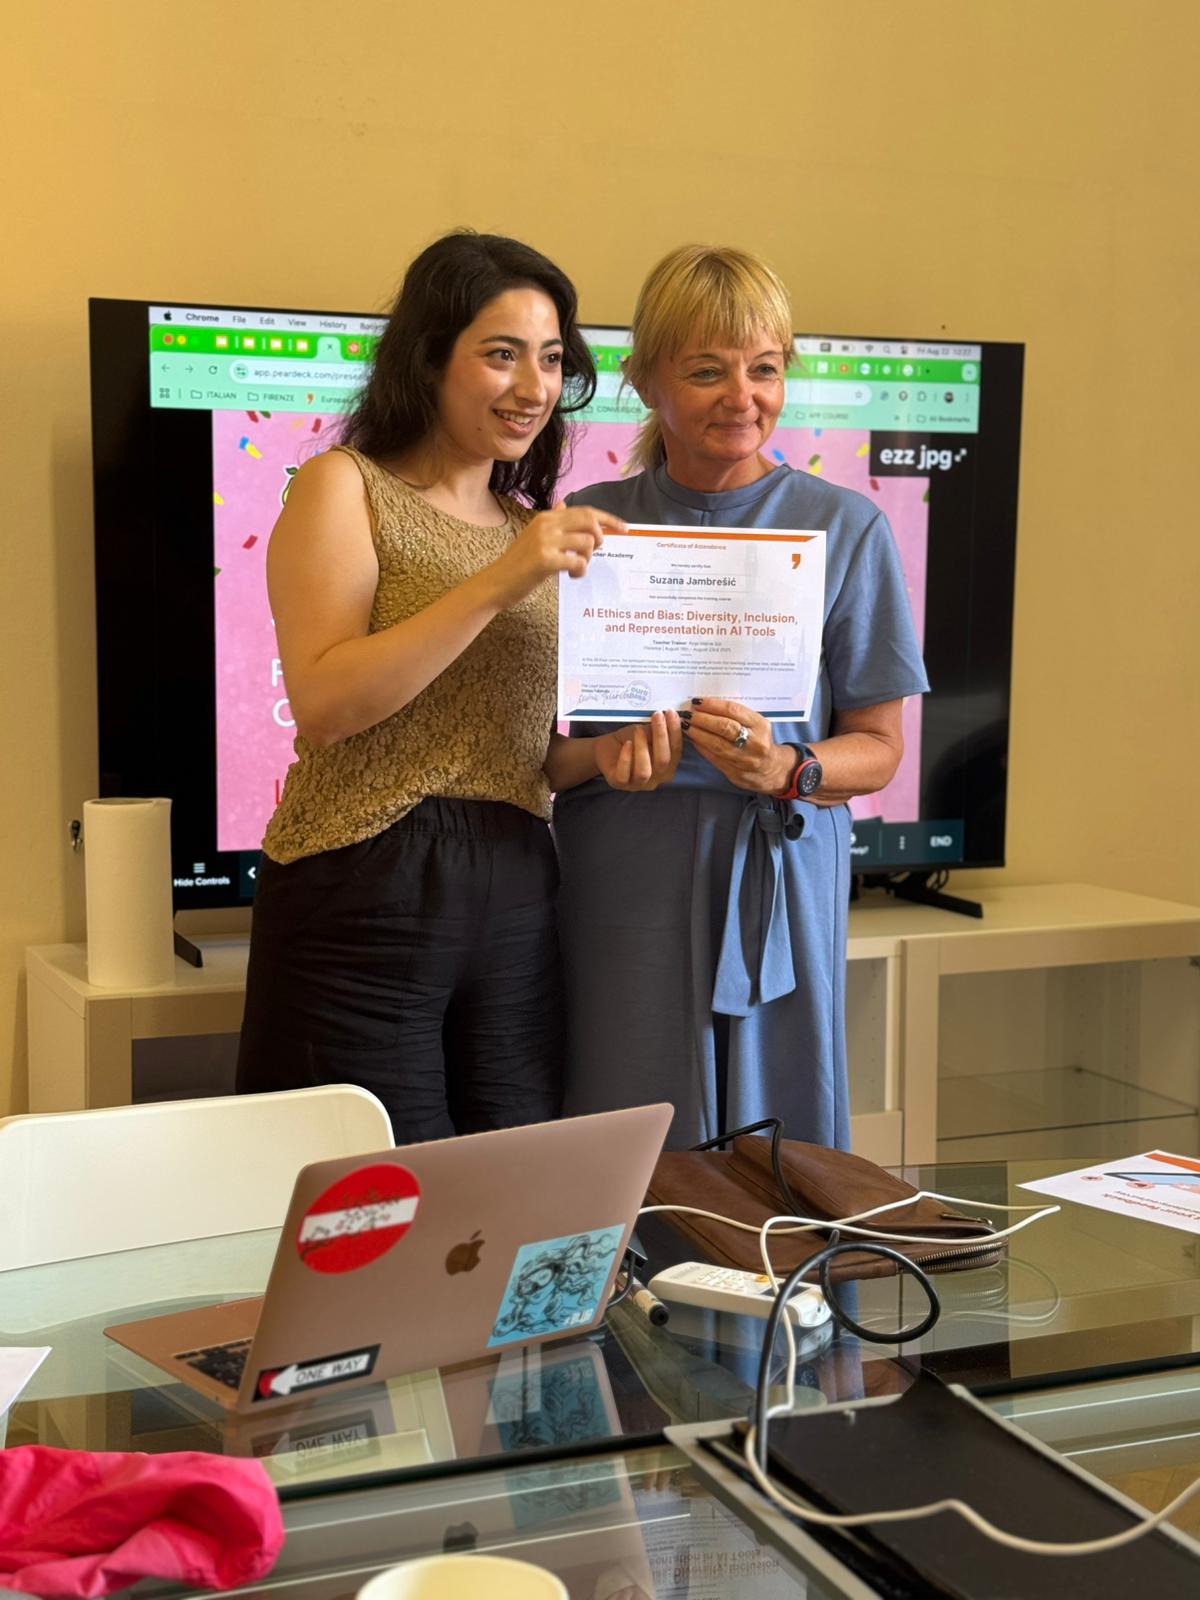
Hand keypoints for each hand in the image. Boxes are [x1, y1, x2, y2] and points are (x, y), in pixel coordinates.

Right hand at [487, 500, 625, 608]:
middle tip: (593, 553)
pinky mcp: (546, 560)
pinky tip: (571, 576)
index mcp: (547, 517)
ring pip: (588, 542)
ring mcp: (546, 541)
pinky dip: (581, 572)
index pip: (585, 511)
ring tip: (576, 569)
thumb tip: (564, 504)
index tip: (624, 528)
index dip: (608, 519)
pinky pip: (579, 562)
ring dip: (588, 559)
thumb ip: (553, 521)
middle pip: (590, 521)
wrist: (496, 583)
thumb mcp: (534, 536)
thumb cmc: (518, 564)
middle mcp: (547, 524)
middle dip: (601, 537)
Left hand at [593, 709, 682, 790]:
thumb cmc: (629, 741)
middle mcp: (656, 778)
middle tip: (657, 717)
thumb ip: (658, 730)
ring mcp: (638, 784)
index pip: (676, 751)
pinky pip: (624, 775)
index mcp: (667, 767)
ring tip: (638, 730)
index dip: (675, 732)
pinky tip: (627, 744)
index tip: (671, 713)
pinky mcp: (619, 783)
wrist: (606, 749)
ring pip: (644, 771)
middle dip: (661, 737)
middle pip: (663, 761)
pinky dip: (626, 759)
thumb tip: (670, 717)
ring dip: (642, 748)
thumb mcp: (646, 733)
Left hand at [682, 697, 793, 793]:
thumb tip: (706, 705)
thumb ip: (736, 715)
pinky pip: (714, 758)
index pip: (733, 711)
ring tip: (686, 726)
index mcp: (760, 725)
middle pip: (724, 727)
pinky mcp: (736, 773)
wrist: (772, 770)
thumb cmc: (759, 741)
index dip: (712, 705)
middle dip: (702, 719)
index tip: (697, 702)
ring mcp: (746, 760)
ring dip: (698, 734)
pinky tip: (692, 740)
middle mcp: (755, 743)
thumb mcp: (756, 724)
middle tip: (688, 714)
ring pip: (717, 744)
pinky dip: (701, 748)